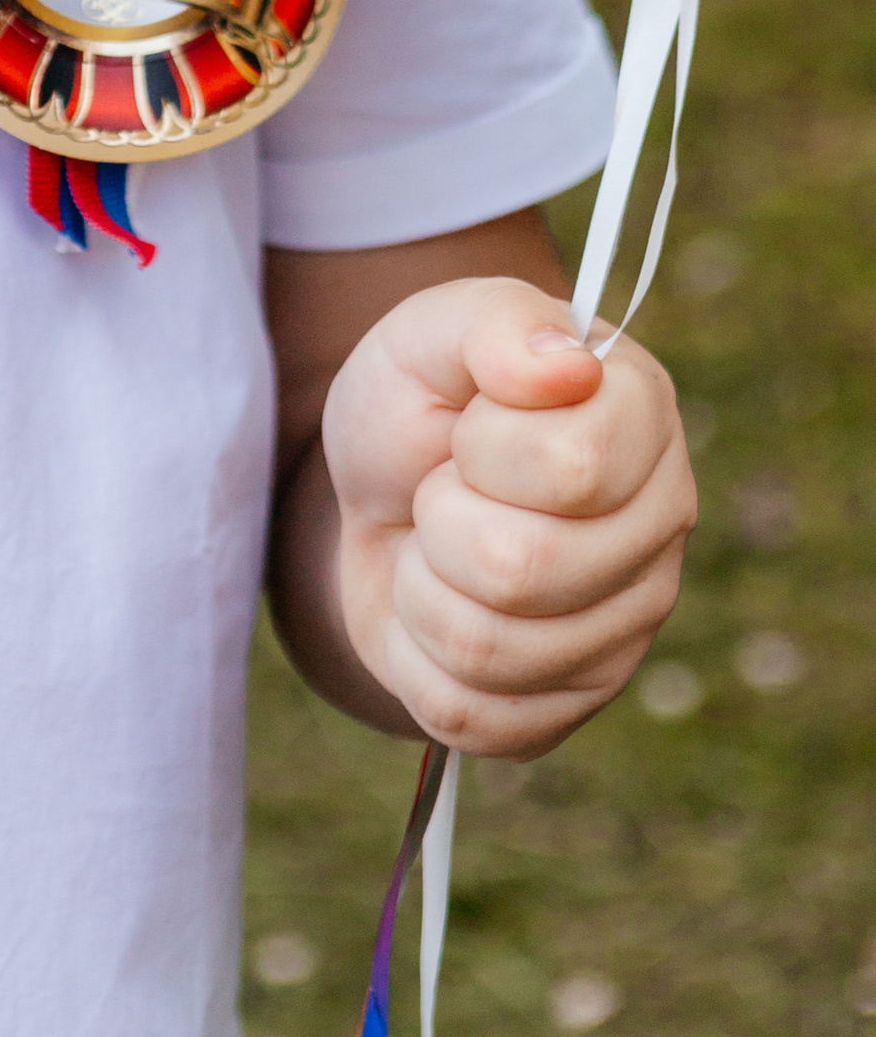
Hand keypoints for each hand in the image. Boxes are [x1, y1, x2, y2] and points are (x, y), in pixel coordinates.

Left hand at [321, 274, 695, 757]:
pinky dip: (413, 656)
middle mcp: (659, 530)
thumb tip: (566, 364)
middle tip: (443, 490)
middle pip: (522, 569)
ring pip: (485, 649)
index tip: (470, 426)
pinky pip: (465, 713)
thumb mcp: (430, 332)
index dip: (483, 448)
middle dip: (439, 519)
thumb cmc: (417, 402)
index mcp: (642, 421)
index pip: (573, 469)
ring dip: (420, 588)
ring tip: (438, 546)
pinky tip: (437, 608)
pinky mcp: (570, 708)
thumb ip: (491, 323)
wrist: (376, 495)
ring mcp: (626, 630)